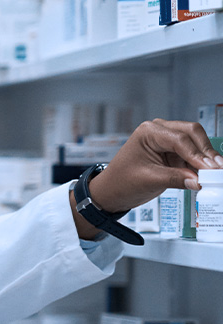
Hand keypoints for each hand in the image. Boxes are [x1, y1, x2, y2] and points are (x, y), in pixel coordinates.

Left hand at [83, 119, 222, 221]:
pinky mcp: (173, 152)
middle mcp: (159, 130)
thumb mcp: (148, 180)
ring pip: (196, 143)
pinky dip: (200, 164)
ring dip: (206, 158)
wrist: (111, 192)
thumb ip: (175, 179)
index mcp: (149, 131)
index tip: (211, 168)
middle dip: (206, 152)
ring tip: (216, 174)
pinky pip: (192, 155)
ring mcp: (167, 140)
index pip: (180, 140)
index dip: (198, 155)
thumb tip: (199, 181)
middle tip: (218, 169)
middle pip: (193, 134)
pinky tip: (208, 175)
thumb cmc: (121, 182)